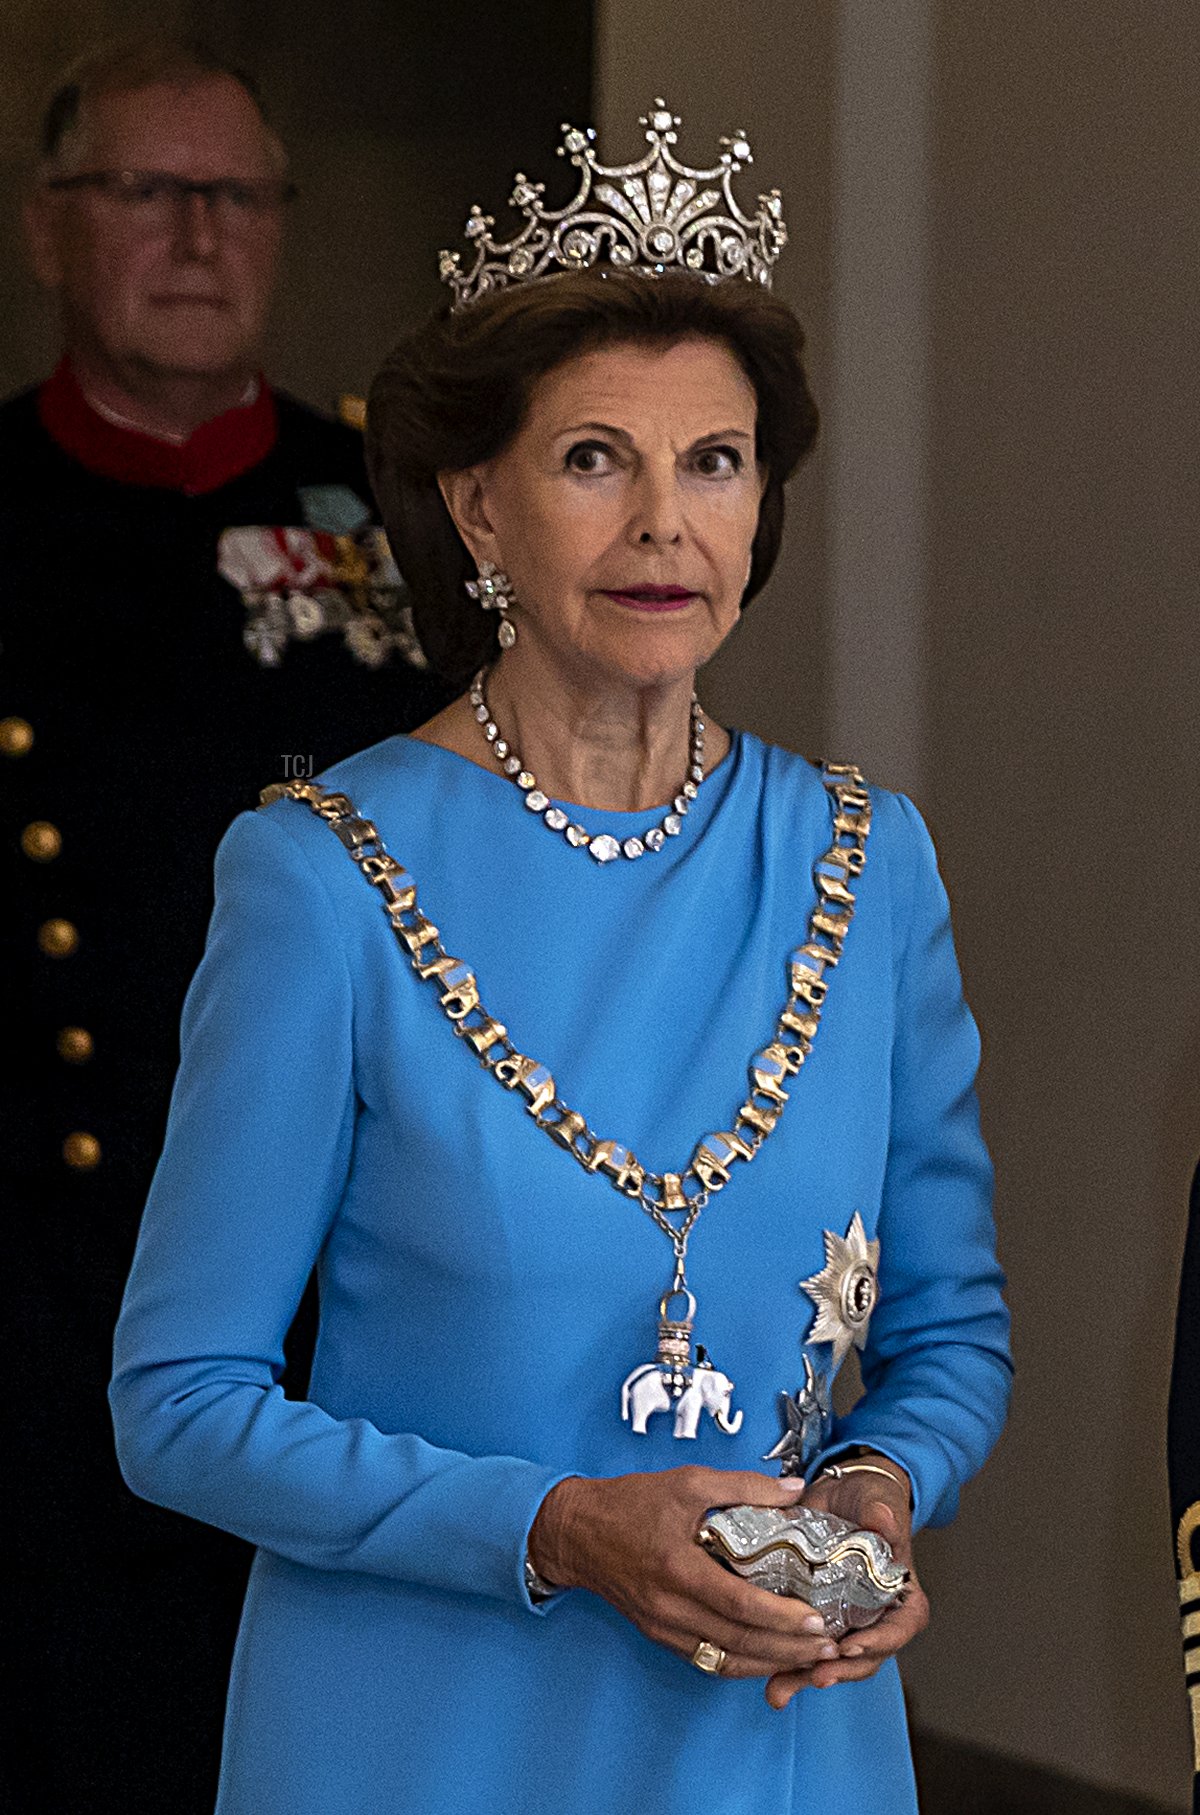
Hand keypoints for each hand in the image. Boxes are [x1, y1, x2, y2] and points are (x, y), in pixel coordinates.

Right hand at [528, 1467, 844, 1682]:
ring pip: (723, 1660)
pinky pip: (706, 1660)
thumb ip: (744, 1487)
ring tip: (809, 1660)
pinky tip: (767, 1657)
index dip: (780, 1618)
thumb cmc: (631, 1502)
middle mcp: (669, 1606)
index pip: (737, 1604)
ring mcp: (662, 1626)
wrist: (576, 1531)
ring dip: (770, 1664)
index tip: (816, 1621)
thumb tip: (794, 1491)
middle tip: (828, 1649)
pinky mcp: (658, 1634)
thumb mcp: (688, 1481)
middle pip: (737, 1642)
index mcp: (677, 1567)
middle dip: (788, 1651)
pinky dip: (740, 1663)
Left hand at [763, 1455, 928, 1708]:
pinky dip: (787, 1665)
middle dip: (840, 1670)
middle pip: (866, 1655)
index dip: (881, 1641)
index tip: (853, 1647)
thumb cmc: (867, 1498)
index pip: (901, 1626)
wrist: (839, 1495)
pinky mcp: (814, 1618)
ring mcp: (844, 1620)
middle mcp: (875, 1614)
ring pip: (832, 1660)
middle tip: (815, 1676)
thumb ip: (883, 1512)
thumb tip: (884, 1520)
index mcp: (900, 1592)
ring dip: (806, 1677)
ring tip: (779, 1691)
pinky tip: (768, 1680)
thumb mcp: (877, 1500)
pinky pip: (805, 1648)